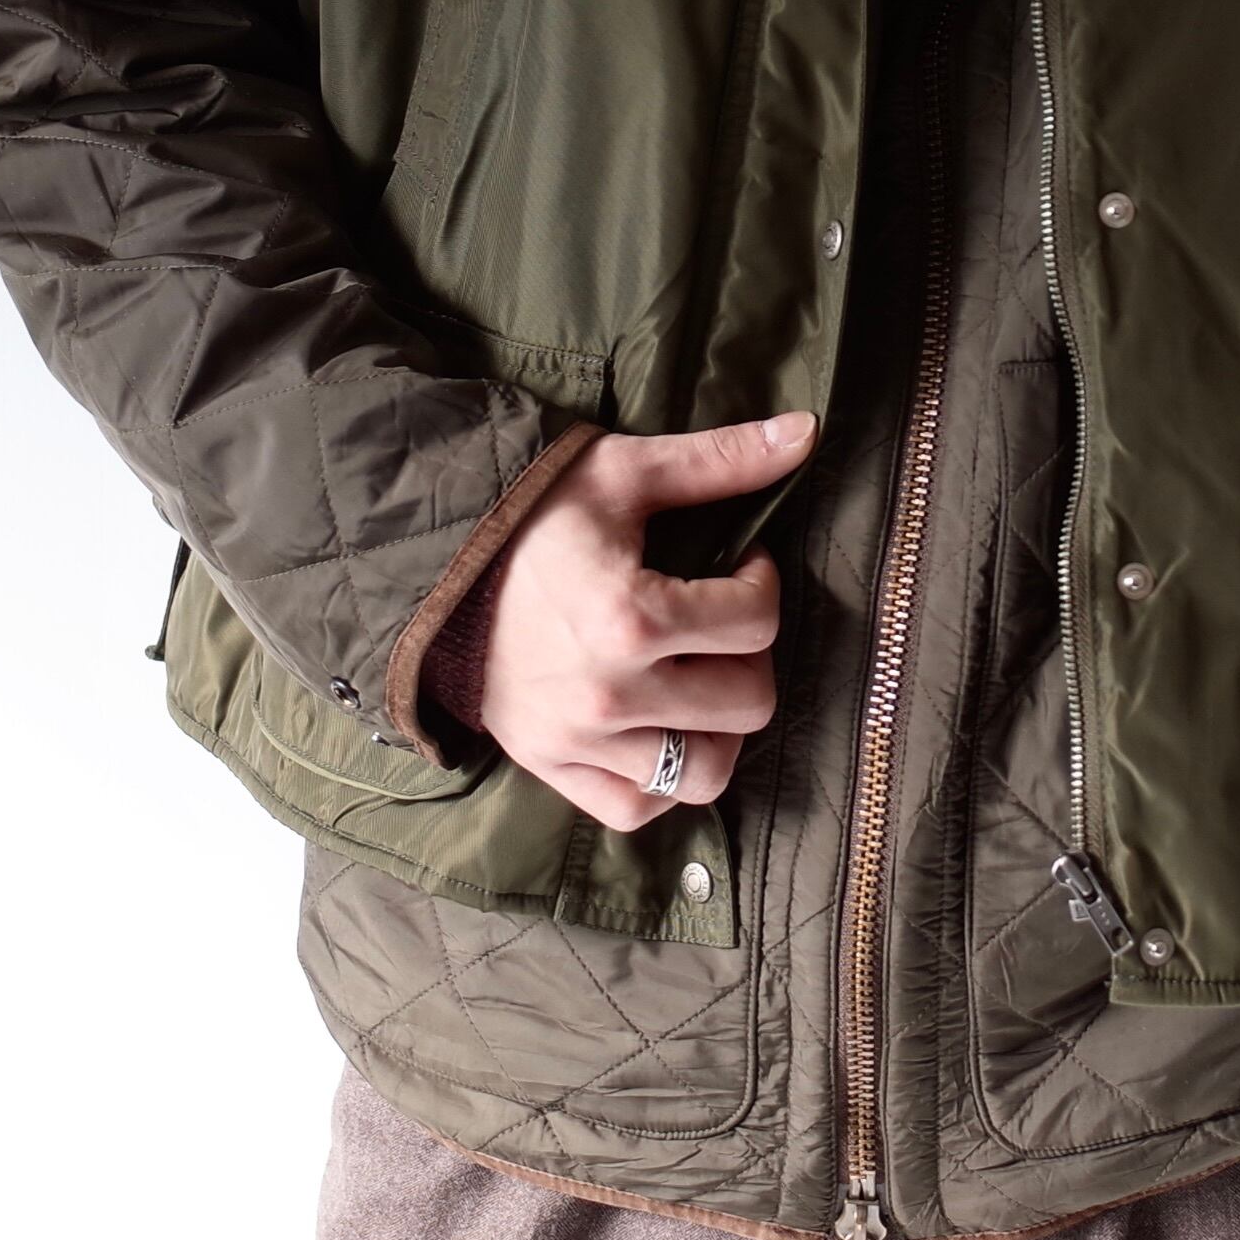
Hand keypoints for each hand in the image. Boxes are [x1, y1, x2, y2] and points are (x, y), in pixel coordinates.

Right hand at [477, 408, 814, 831]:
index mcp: (631, 619)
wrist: (431, 565)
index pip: (757, 620)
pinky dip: (665, 780)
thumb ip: (721, 460)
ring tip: (699, 677)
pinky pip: (639, 809)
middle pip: (749, 702)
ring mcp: (580, 744)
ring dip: (720, 725)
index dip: (762, 583)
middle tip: (719, 622)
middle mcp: (610, 695)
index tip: (736, 566)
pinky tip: (664, 727)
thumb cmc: (534, 512)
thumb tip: (808, 430)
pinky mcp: (553, 770)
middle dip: (750, 654)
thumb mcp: (625, 471)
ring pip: (706, 772)